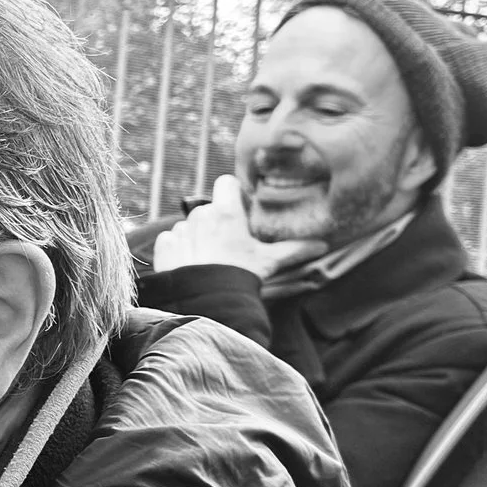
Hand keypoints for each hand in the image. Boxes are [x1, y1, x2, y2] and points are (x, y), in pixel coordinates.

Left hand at [152, 174, 324, 278]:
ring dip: (198, 235)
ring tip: (210, 258)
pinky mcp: (164, 247)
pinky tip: (191, 264)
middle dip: (218, 221)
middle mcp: (200, 216)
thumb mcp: (269, 261)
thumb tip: (322, 246)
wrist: (207, 304)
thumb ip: (295, 250)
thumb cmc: (240, 277)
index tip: (240, 209)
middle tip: (229, 242)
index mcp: (226, 212)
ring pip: (190, 224)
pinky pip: (170, 239)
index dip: (233, 193)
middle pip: (209, 207)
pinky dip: (179, 248)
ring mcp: (180, 231)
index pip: (226, 182)